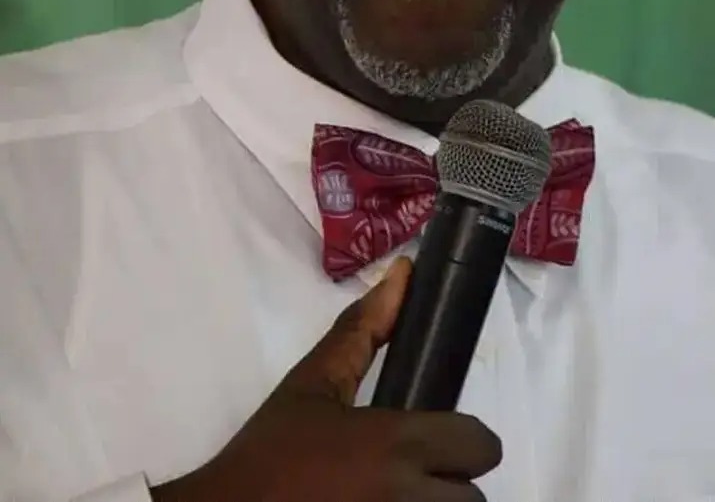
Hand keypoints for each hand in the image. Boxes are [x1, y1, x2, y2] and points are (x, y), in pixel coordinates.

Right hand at [153, 258, 501, 500]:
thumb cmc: (269, 450)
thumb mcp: (312, 384)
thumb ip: (361, 330)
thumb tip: (402, 273)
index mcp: (395, 444)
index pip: (481, 445)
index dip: (462, 440)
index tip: (430, 438)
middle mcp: (406, 497)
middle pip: (471, 496)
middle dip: (447, 483)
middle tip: (405, 474)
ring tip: (388, 496)